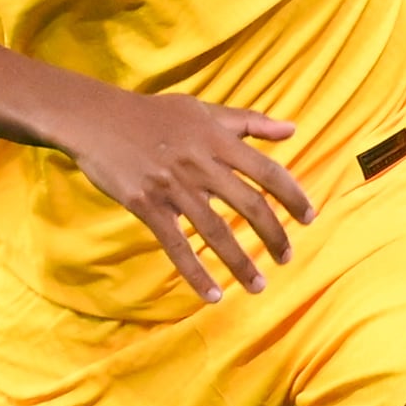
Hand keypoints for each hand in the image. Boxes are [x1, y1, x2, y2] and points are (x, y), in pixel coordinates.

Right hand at [49, 86, 316, 301]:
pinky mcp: (147, 205)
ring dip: (240, 263)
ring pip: (216, 232)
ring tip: (258, 286)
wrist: (96, 117)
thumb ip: (249, 122)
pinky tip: (212, 294)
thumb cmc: (153, 113)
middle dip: (274, 236)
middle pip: (250, 206)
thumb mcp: (203, 110)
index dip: (293, 196)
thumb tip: (292, 130)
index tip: (309, 218)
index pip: (268, 172)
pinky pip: (176, 246)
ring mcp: (174, 186)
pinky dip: (195, 273)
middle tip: (286, 258)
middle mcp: (201, 165)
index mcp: (219, 141)